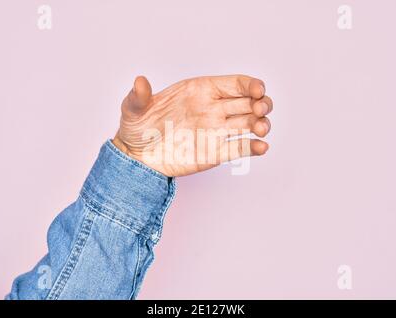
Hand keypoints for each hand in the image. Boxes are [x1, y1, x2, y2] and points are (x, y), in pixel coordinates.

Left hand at [112, 75, 272, 176]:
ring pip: (249, 123)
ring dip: (262, 124)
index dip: (251, 84)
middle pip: (249, 102)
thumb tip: (139, 82)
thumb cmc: (136, 128)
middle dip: (262, 103)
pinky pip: (239, 148)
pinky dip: (253, 147)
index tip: (258, 89)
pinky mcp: (215, 153)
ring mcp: (216, 131)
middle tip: (261, 109)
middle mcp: (213, 109)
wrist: (136, 158)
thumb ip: (138, 96)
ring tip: (261, 129)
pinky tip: (261, 146)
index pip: (234, 83)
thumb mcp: (132, 109)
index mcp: (200, 91)